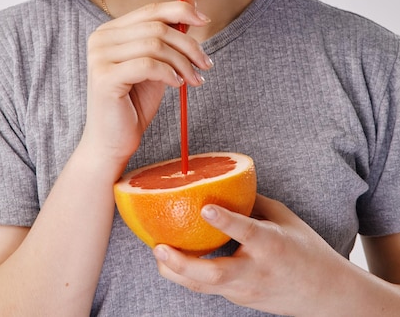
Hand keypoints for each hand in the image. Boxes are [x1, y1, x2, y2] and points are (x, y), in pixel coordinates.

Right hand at [80, 0, 212, 175]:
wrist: (113, 141)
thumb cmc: (134, 104)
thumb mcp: (157, 65)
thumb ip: (167, 39)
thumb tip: (191, 12)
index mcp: (110, 31)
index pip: (151, 10)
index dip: (181, 10)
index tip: (205, 20)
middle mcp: (101, 39)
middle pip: (157, 27)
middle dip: (189, 45)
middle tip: (206, 64)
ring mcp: (99, 57)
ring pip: (155, 45)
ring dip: (183, 62)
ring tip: (194, 79)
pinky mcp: (104, 77)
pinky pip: (148, 65)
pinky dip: (170, 73)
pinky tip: (177, 85)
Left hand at [154, 194, 351, 315]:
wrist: (326, 295)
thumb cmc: (306, 250)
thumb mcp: (284, 218)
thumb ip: (253, 203)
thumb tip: (224, 183)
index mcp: (272, 245)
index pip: (247, 232)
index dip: (225, 220)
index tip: (205, 207)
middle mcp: (256, 271)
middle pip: (215, 273)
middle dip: (182, 262)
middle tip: (159, 247)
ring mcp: (245, 290)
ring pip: (204, 286)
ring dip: (177, 271)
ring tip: (158, 252)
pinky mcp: (239, 299)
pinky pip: (209, 287)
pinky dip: (189, 274)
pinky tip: (173, 260)